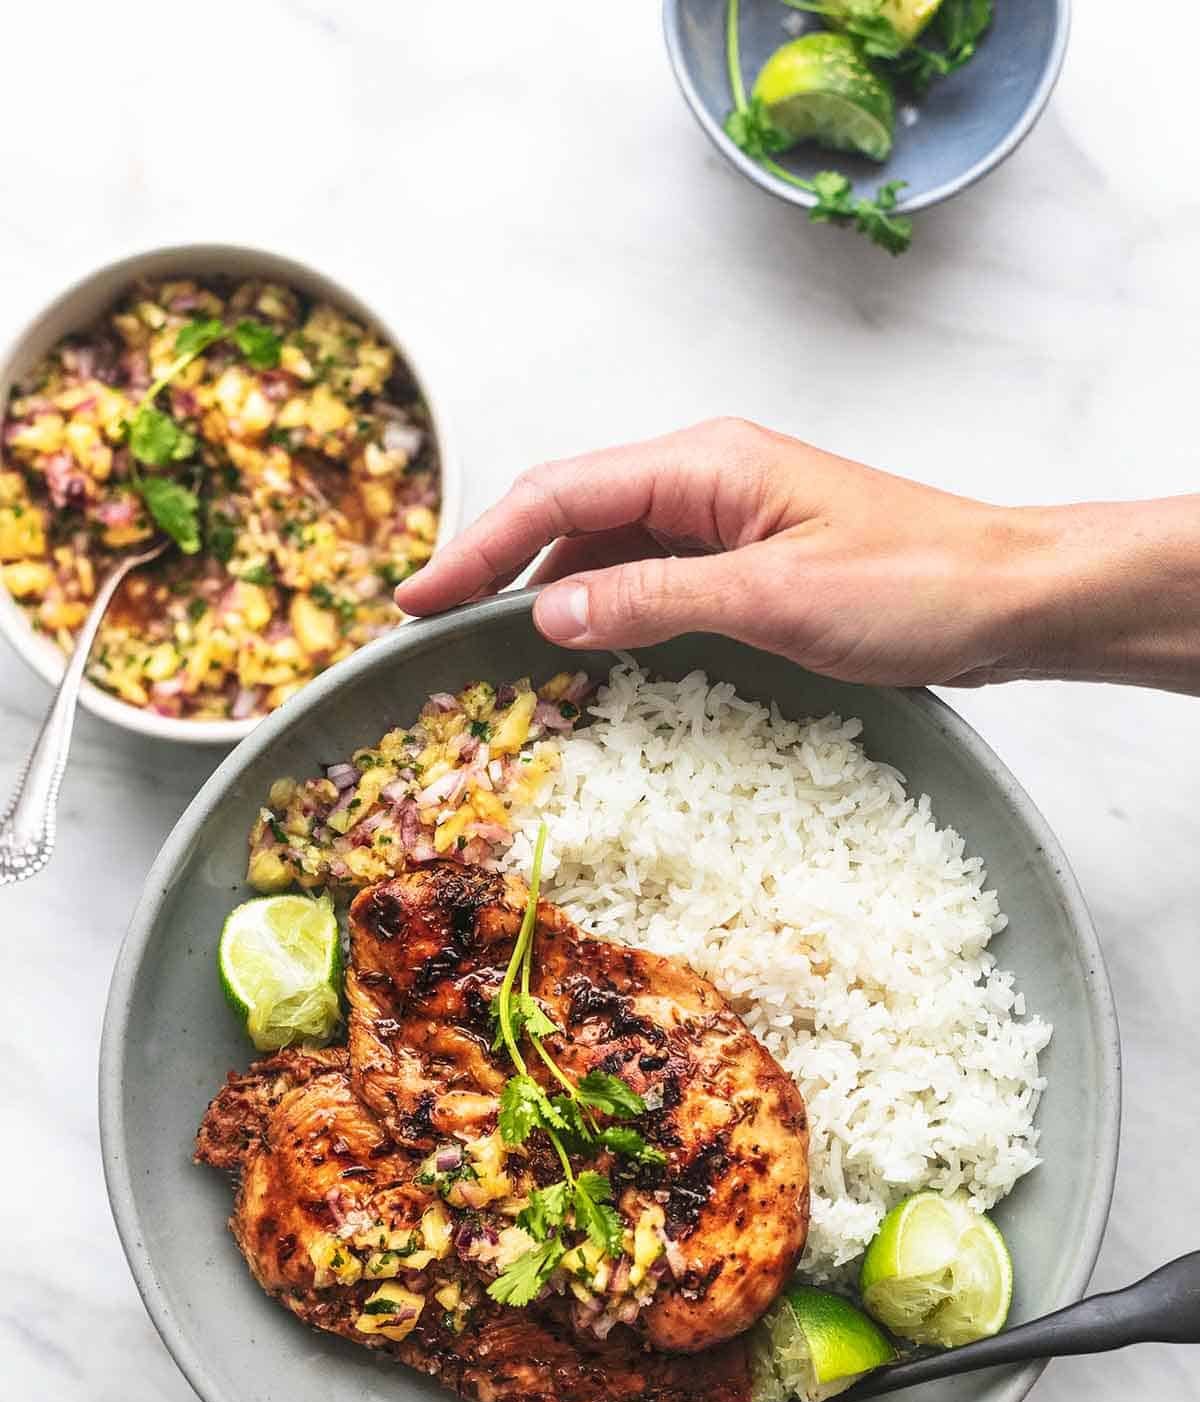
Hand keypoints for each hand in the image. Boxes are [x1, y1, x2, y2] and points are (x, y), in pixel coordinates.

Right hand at [399, 418, 1199, 693]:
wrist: (1011, 597)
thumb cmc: (915, 585)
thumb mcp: (773, 599)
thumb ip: (653, 599)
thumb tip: (548, 609)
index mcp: (704, 463)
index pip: (559, 493)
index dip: (478, 547)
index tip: (414, 599)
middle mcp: (706, 476)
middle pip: (570, 513)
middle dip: (497, 568)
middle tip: (434, 634)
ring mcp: (727, 516)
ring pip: (608, 547)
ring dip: (549, 593)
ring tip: (492, 654)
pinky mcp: (749, 557)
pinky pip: (652, 575)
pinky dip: (605, 609)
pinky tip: (584, 650)